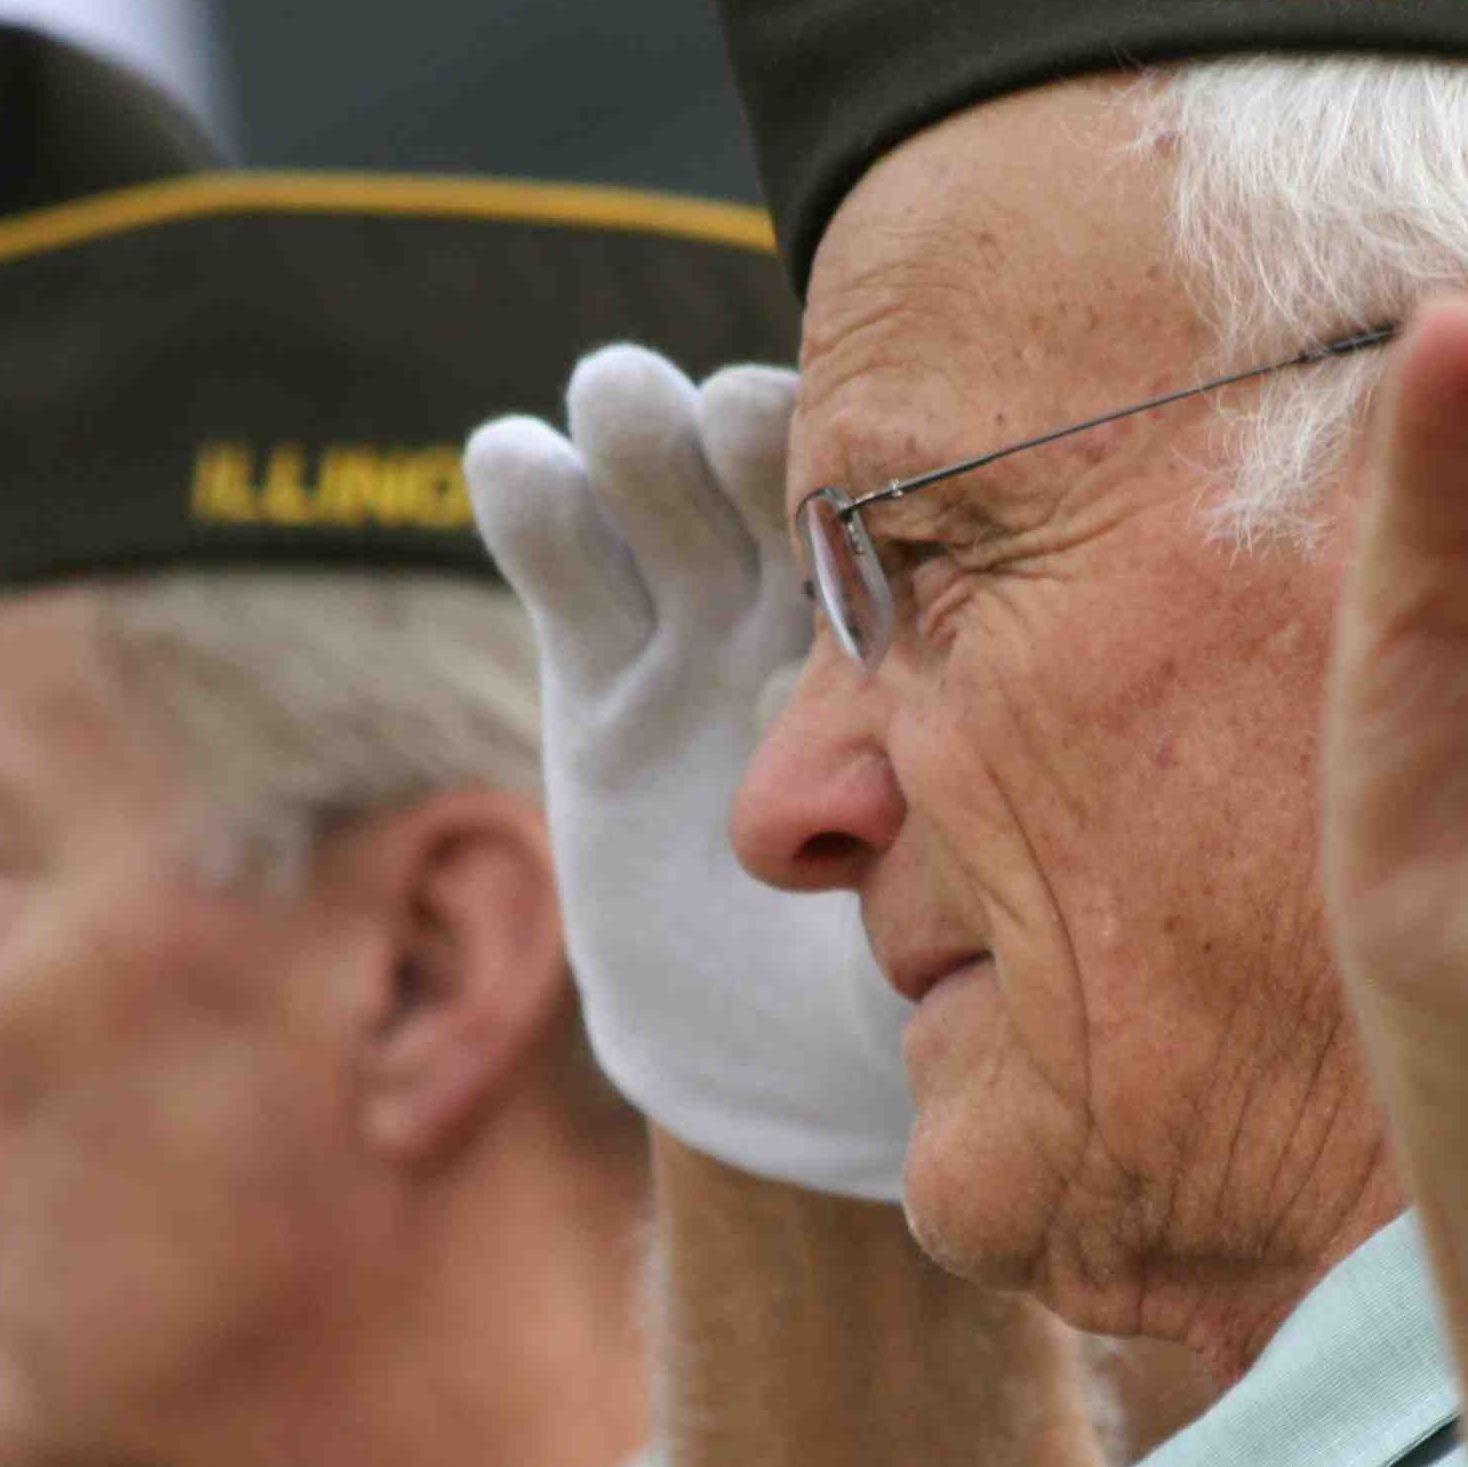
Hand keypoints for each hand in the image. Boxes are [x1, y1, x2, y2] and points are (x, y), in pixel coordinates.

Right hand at [468, 348, 912, 1200]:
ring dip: (641, 434)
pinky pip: (563, 571)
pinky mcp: (599, 674)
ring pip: (665, 492)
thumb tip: (922, 817)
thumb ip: (942, 848)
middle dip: (748, 430)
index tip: (856, 453)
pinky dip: (534, 505)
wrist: (792, 1063)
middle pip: (774, 471)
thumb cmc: (921, 982)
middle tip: (737, 417)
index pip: (898, 515)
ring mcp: (699, 628)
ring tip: (621, 403)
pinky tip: (513, 460)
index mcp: (921, 634)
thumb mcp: (954, 919)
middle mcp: (811, 603)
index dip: (870, 470)